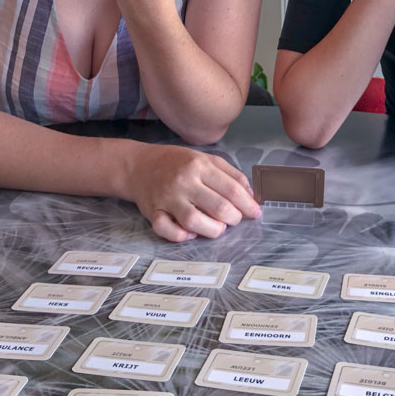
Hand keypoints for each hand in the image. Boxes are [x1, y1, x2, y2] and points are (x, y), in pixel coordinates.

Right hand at [127, 143, 261, 240]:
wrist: (139, 165)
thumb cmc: (176, 163)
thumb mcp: (206, 159)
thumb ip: (230, 174)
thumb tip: (250, 195)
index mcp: (200, 166)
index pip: (232, 190)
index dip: (248, 205)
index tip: (255, 213)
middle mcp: (184, 182)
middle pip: (219, 207)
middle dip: (234, 218)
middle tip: (234, 219)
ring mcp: (168, 198)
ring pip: (195, 222)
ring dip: (213, 230)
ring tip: (218, 227)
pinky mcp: (153, 213)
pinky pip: (167, 230)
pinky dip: (182, 236)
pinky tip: (190, 233)